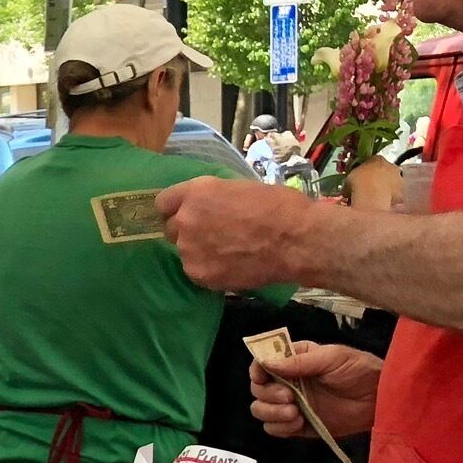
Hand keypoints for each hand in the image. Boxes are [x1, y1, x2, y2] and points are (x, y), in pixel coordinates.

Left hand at [158, 177, 318, 291]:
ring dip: (199, 251)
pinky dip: (208, 269)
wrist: (297, 241)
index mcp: (196, 193)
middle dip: (187, 231)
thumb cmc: (280, 208)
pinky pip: (195, 270)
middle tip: (212, 235)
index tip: (187, 213)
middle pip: (171, 228)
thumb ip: (216, 199)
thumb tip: (211, 208)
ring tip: (227, 252)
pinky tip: (230, 266)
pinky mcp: (198, 274)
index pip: (164, 202)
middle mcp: (186, 220)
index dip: (177, 208)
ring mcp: (189, 250)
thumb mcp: (242, 189)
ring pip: (183, 251)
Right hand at [248, 341, 382, 440]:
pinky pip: (276, 430)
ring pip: (261, 411)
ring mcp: (292, 405)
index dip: (257, 370)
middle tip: (289, 397)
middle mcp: (288, 383)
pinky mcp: (300, 426)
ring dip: (271, 413)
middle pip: (258, 390)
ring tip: (294, 413)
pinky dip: (280, 428)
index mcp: (294, 362)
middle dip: (268, 395)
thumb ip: (299, 361)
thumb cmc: (359, 369)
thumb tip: (266, 362)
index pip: (262, 364)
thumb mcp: (332, 357)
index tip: (262, 377)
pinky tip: (298, 423)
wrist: (380, 398)